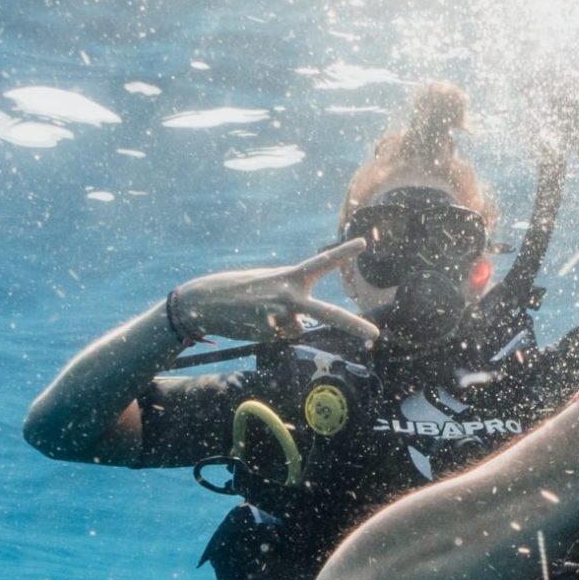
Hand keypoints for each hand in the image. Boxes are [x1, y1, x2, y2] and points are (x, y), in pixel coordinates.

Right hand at [170, 239, 379, 344]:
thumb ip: (291, 297)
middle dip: (353, 325)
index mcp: (290, 277)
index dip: (343, 253)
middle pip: (327, 313)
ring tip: (260, 315)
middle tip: (374, 335)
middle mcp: (289, 294)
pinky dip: (270, 334)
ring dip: (283, 326)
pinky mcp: (268, 332)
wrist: (204, 301)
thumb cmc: (239, 291)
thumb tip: (303, 323)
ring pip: (297, 329)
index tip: (363, 242)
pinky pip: (280, 337)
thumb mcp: (268, 284)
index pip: (321, 262)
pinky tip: (253, 324)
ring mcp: (280, 315)